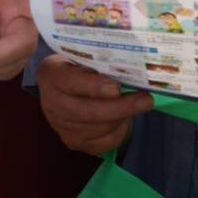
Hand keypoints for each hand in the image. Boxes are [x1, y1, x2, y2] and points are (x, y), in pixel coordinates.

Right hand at [36, 55, 153, 155]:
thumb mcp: (81, 54)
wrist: (62, 88)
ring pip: (100, 128)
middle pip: (88, 111)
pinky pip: (104, 142)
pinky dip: (120, 131)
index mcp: (51, 74)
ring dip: (123, 117)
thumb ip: (99, 58)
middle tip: (146, 100)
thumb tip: (128, 61)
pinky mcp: (73, 142)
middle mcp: (51, 103)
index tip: (116, 88)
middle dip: (121, 107)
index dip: (94, 86)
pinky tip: (125, 119)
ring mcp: (61, 126)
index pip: (71, 82)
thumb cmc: (77, 66)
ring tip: (138, 104)